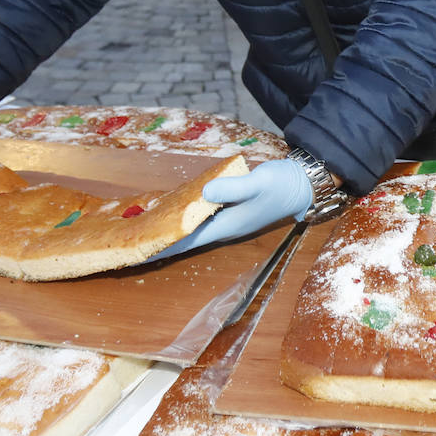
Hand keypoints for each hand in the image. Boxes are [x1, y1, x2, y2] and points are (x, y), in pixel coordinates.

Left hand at [146, 159, 313, 261]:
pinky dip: (183, 219)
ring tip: (146, 233)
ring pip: (192, 230)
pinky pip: (199, 219)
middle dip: (163, 242)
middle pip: (186, 239)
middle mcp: (224, 227)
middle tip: (133, 245)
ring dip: (171, 232)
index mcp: (226, 225)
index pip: (188, 240)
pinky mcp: (229, 210)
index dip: (164, 245)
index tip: (141, 253)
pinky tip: (172, 213)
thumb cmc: (280, 184)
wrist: (301, 184)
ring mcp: (227, 220)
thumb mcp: (257, 182)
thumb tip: (204, 193)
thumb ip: (232, 188)